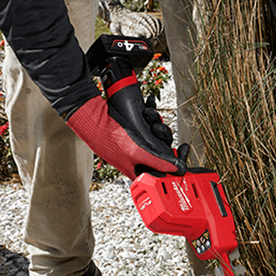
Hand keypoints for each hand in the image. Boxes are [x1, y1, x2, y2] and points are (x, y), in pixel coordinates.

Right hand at [66, 94, 186, 179]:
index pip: (165, 170)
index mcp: (140, 168)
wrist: (91, 113)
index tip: (184, 149)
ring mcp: (138, 139)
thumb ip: (160, 161)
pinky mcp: (136, 124)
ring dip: (155, 120)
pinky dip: (151, 110)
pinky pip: (151, 118)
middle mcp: (141, 155)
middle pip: (165, 147)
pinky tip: (148, 105)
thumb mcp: (137, 151)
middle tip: (156, 128)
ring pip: (159, 131)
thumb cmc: (110, 137)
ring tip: (146, 114)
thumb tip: (181, 170)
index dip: (176, 162)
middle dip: (162, 134)